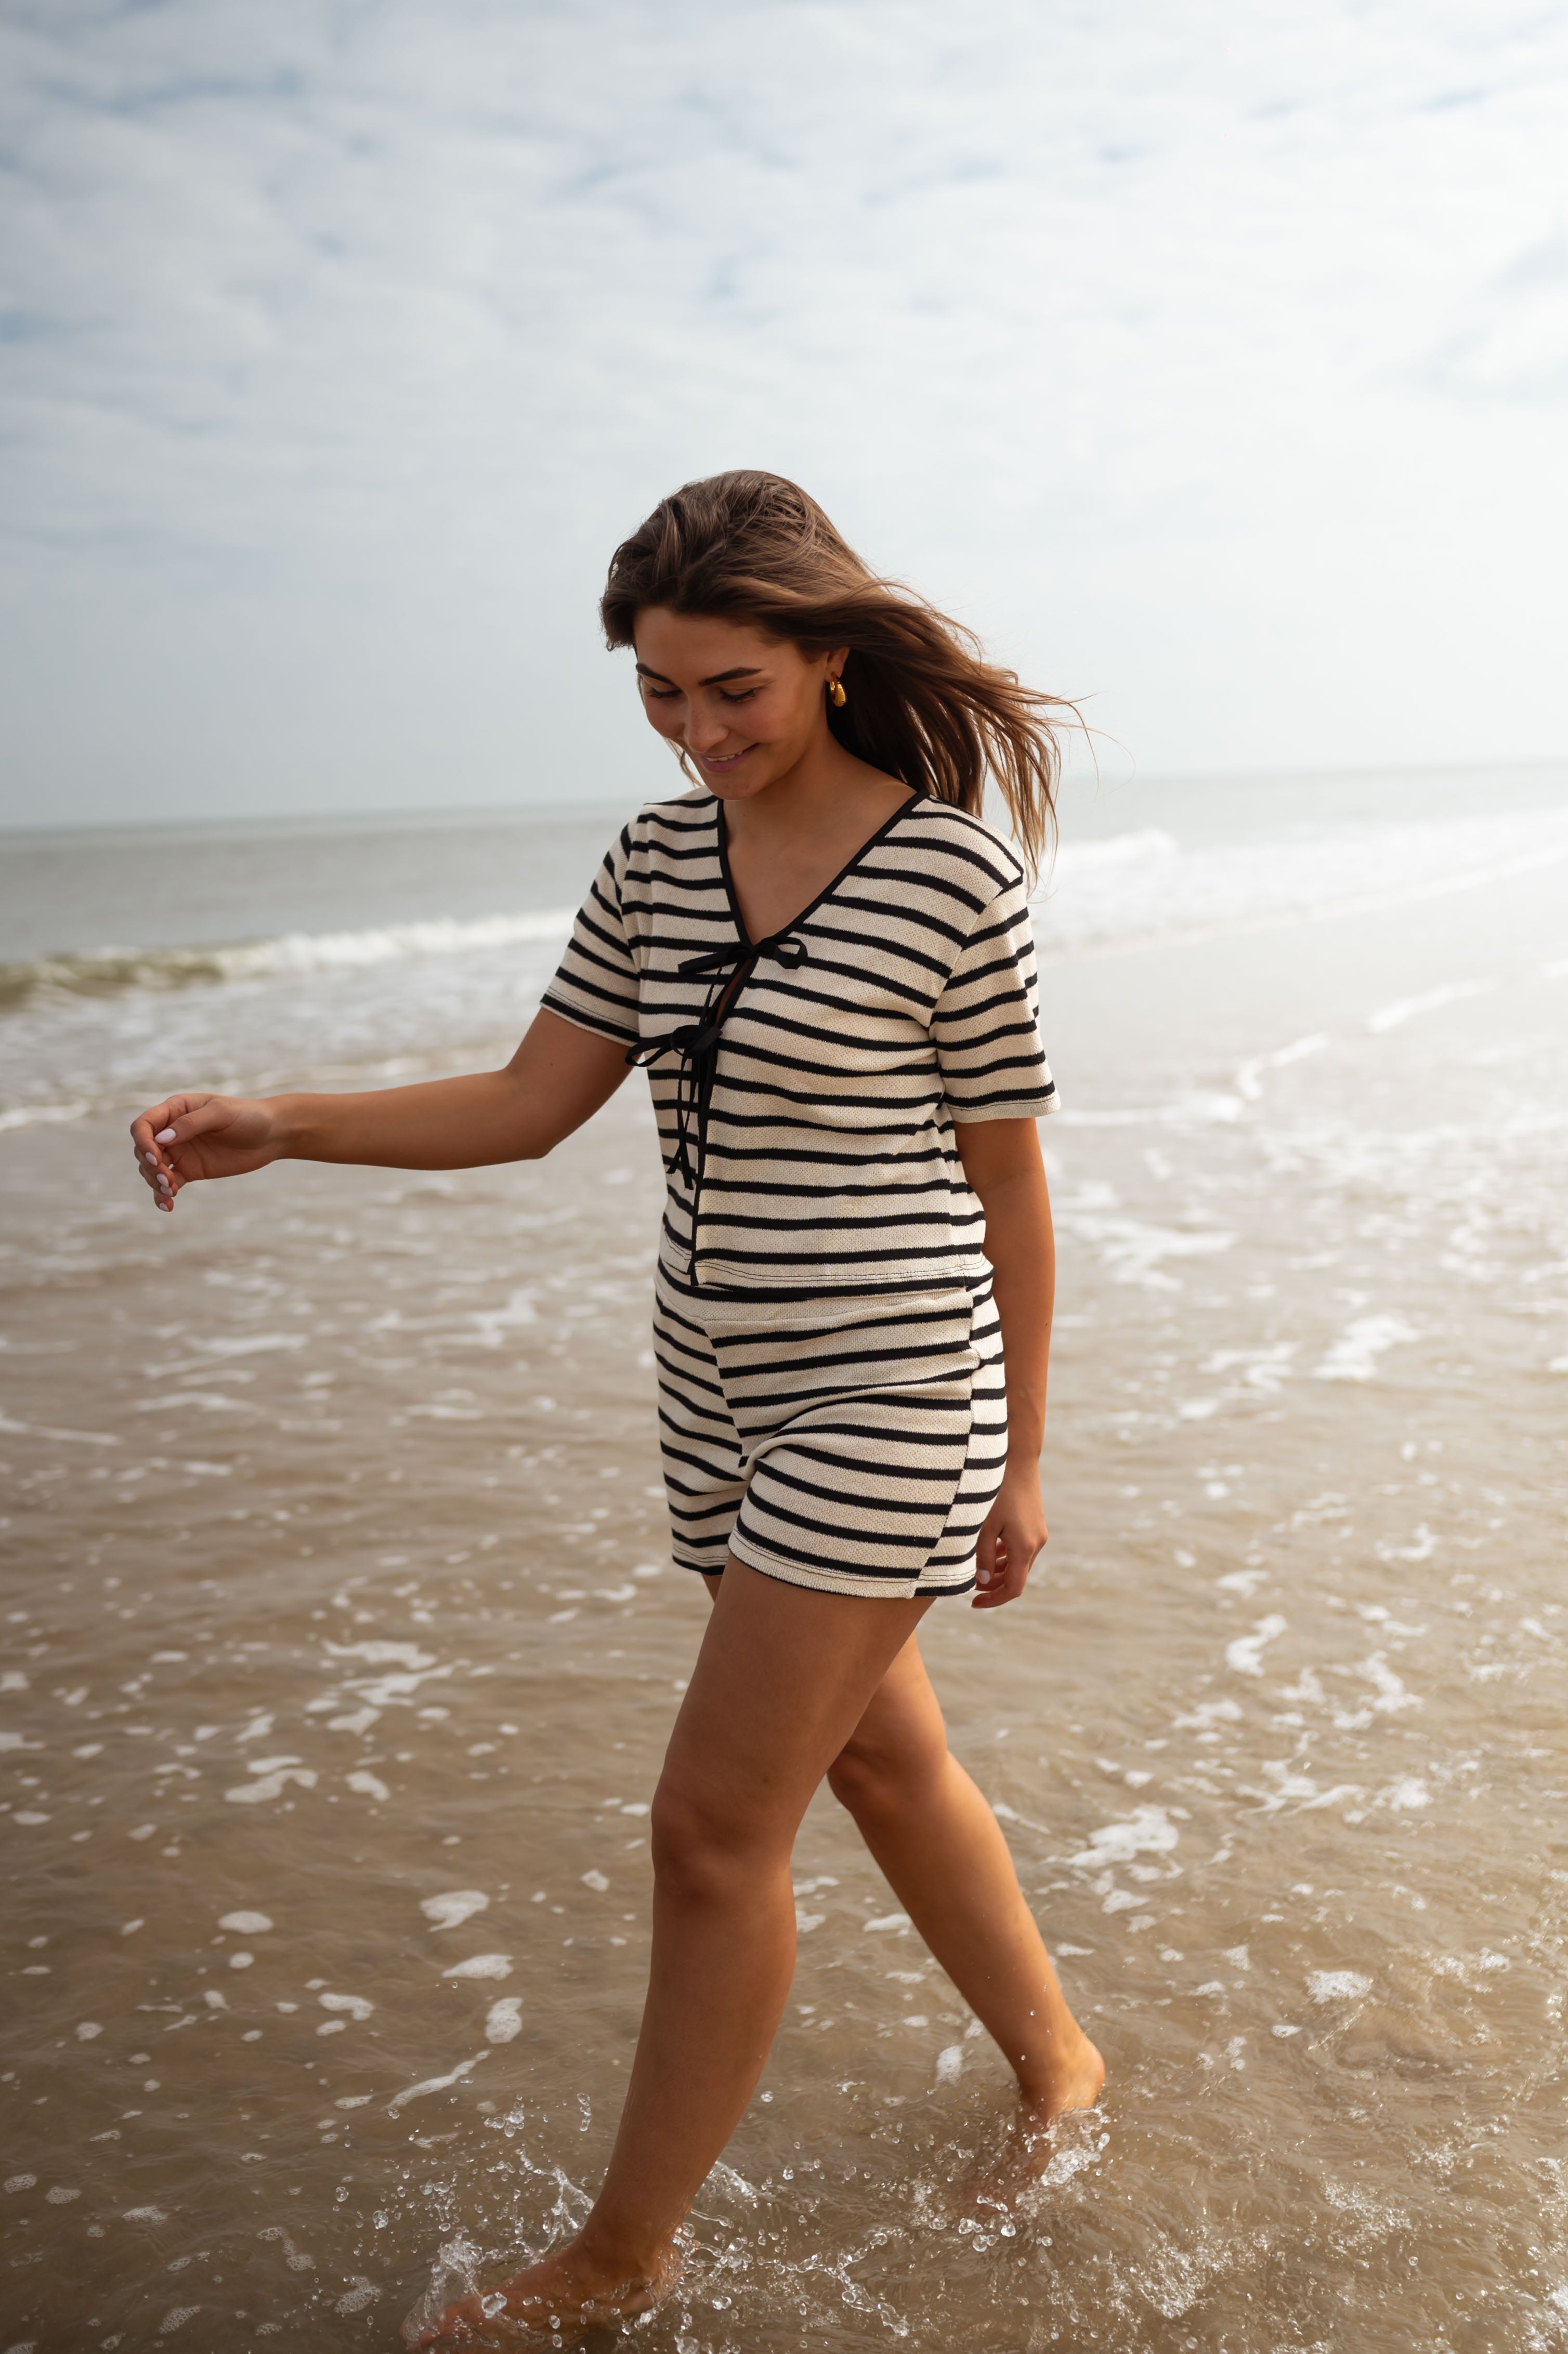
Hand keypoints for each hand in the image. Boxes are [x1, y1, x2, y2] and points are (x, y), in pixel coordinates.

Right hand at [128, 1093, 282, 1212]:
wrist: (272, 1135)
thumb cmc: (247, 1116)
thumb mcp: (221, 1113)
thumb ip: (191, 1124)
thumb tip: (161, 1139)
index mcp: (175, 1110)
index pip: (144, 1125)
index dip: (143, 1141)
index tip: (157, 1158)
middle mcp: (172, 1131)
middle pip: (143, 1150)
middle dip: (150, 1166)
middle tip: (167, 1179)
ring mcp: (180, 1152)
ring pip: (151, 1169)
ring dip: (154, 1182)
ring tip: (170, 1191)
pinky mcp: (190, 1170)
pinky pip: (168, 1184)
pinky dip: (163, 1195)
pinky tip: (168, 1206)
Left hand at [971, 1462, 1047, 1609]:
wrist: (1018, 1458)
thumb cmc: (998, 1490)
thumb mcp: (983, 1525)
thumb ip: (980, 1556)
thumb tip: (980, 1582)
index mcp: (1025, 1547)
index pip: (1013, 1588)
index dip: (993, 1600)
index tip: (973, 1603)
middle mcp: (1036, 1543)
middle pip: (1016, 1577)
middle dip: (992, 1585)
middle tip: (968, 1586)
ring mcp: (1037, 1533)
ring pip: (1017, 1563)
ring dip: (997, 1570)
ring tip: (974, 1569)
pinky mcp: (1034, 1523)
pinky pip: (1019, 1548)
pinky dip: (1003, 1555)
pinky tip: (986, 1549)